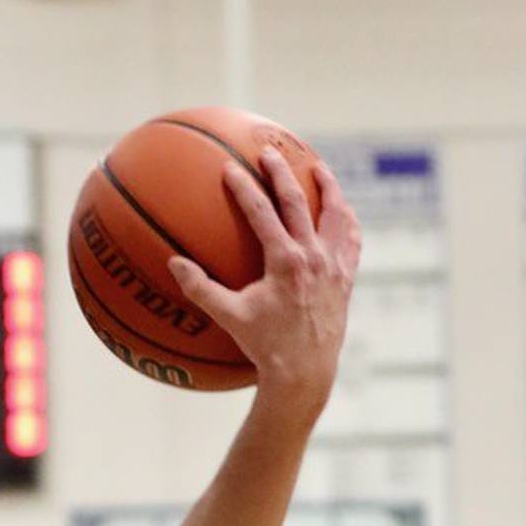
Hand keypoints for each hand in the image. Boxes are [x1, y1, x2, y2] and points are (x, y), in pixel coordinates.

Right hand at [167, 149, 361, 415]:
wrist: (305, 373)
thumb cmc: (265, 347)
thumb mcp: (229, 317)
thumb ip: (201, 289)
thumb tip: (173, 263)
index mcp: (285, 262)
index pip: (262, 213)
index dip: (244, 188)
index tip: (230, 169)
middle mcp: (313, 257)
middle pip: (298, 201)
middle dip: (281, 173)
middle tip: (268, 153)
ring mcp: (334, 265)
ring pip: (335, 214)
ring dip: (327, 187)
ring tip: (318, 168)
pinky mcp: (346, 277)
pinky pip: (351, 240)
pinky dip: (346, 221)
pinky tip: (342, 211)